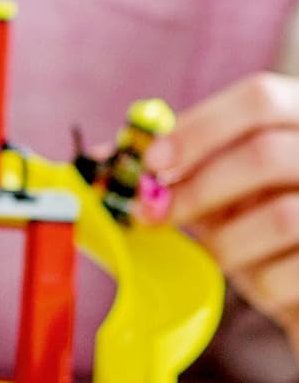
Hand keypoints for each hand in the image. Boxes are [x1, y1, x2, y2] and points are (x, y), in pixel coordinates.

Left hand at [145, 74, 298, 347]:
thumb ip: (175, 167)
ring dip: (225, 243)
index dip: (199, 128)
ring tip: (217, 252)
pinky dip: (259, 283)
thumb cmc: (262, 224)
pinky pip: (289, 274)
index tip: (151, 162)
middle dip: (196, 189)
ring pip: (279, 217)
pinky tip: (260, 278)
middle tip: (152, 216)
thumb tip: (102, 161)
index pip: (260, 99)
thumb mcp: (223, 185)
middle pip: (265, 154)